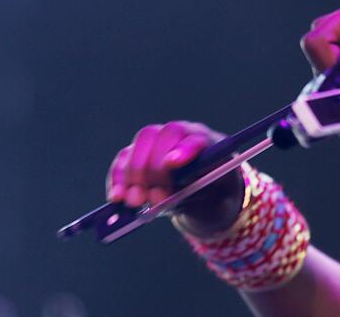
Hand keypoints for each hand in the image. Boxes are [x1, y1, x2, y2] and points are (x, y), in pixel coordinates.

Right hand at [106, 120, 243, 234]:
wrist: (208, 193)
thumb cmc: (217, 195)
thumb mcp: (222, 201)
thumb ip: (203, 202)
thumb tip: (165, 203)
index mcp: (209, 143)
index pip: (195, 138)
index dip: (183, 150)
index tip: (172, 164)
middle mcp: (182, 136)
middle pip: (162, 137)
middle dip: (154, 169)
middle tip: (151, 199)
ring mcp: (159, 142)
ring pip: (140, 145)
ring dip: (133, 175)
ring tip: (135, 202)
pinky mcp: (139, 154)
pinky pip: (123, 160)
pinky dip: (117, 179)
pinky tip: (117, 198)